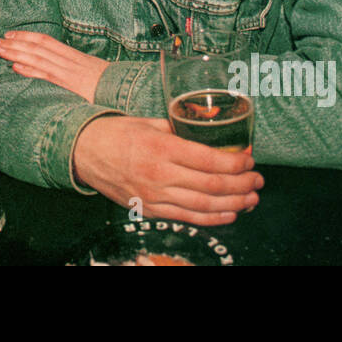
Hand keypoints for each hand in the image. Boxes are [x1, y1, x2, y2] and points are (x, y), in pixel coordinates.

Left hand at [0, 31, 108, 103]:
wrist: (129, 87)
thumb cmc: (113, 83)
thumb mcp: (93, 73)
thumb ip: (77, 71)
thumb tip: (64, 71)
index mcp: (73, 55)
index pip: (45, 41)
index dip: (26, 36)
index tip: (9, 34)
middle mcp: (68, 59)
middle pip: (36, 47)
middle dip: (13, 43)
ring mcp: (68, 71)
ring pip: (37, 58)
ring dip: (15, 53)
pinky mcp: (70, 83)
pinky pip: (47, 75)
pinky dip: (31, 70)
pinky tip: (16, 67)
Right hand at [73, 116, 261, 225]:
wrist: (83, 152)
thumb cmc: (117, 132)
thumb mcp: (150, 122)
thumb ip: (179, 130)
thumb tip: (210, 135)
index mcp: (161, 148)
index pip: (209, 160)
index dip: (236, 162)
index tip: (250, 158)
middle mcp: (160, 175)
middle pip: (212, 186)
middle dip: (242, 184)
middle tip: (258, 180)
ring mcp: (154, 196)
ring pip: (204, 206)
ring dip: (234, 204)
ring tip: (252, 198)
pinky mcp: (150, 209)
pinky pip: (188, 218)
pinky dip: (212, 218)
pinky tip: (230, 214)